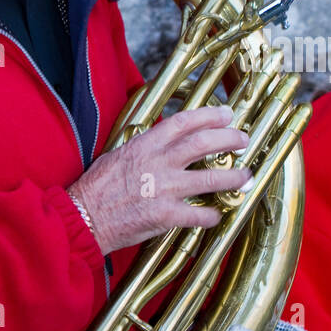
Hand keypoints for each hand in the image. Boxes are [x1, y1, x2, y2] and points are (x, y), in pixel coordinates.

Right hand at [67, 104, 250, 255]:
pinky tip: (218, 214)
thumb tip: (163, 141)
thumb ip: (144, 147)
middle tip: (243, 139)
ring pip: (210, 178)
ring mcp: (164, 189)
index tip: (226, 114)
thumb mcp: (118, 154)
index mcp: (145, 145)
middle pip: (203, 144)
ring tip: (246, 176)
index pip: (183, 122)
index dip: (209, 116)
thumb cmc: (97, 187)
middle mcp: (158, 163)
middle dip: (229, 139)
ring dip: (233, 177)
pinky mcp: (166, 216)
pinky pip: (199, 215)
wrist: (84, 217)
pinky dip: (212, 215)